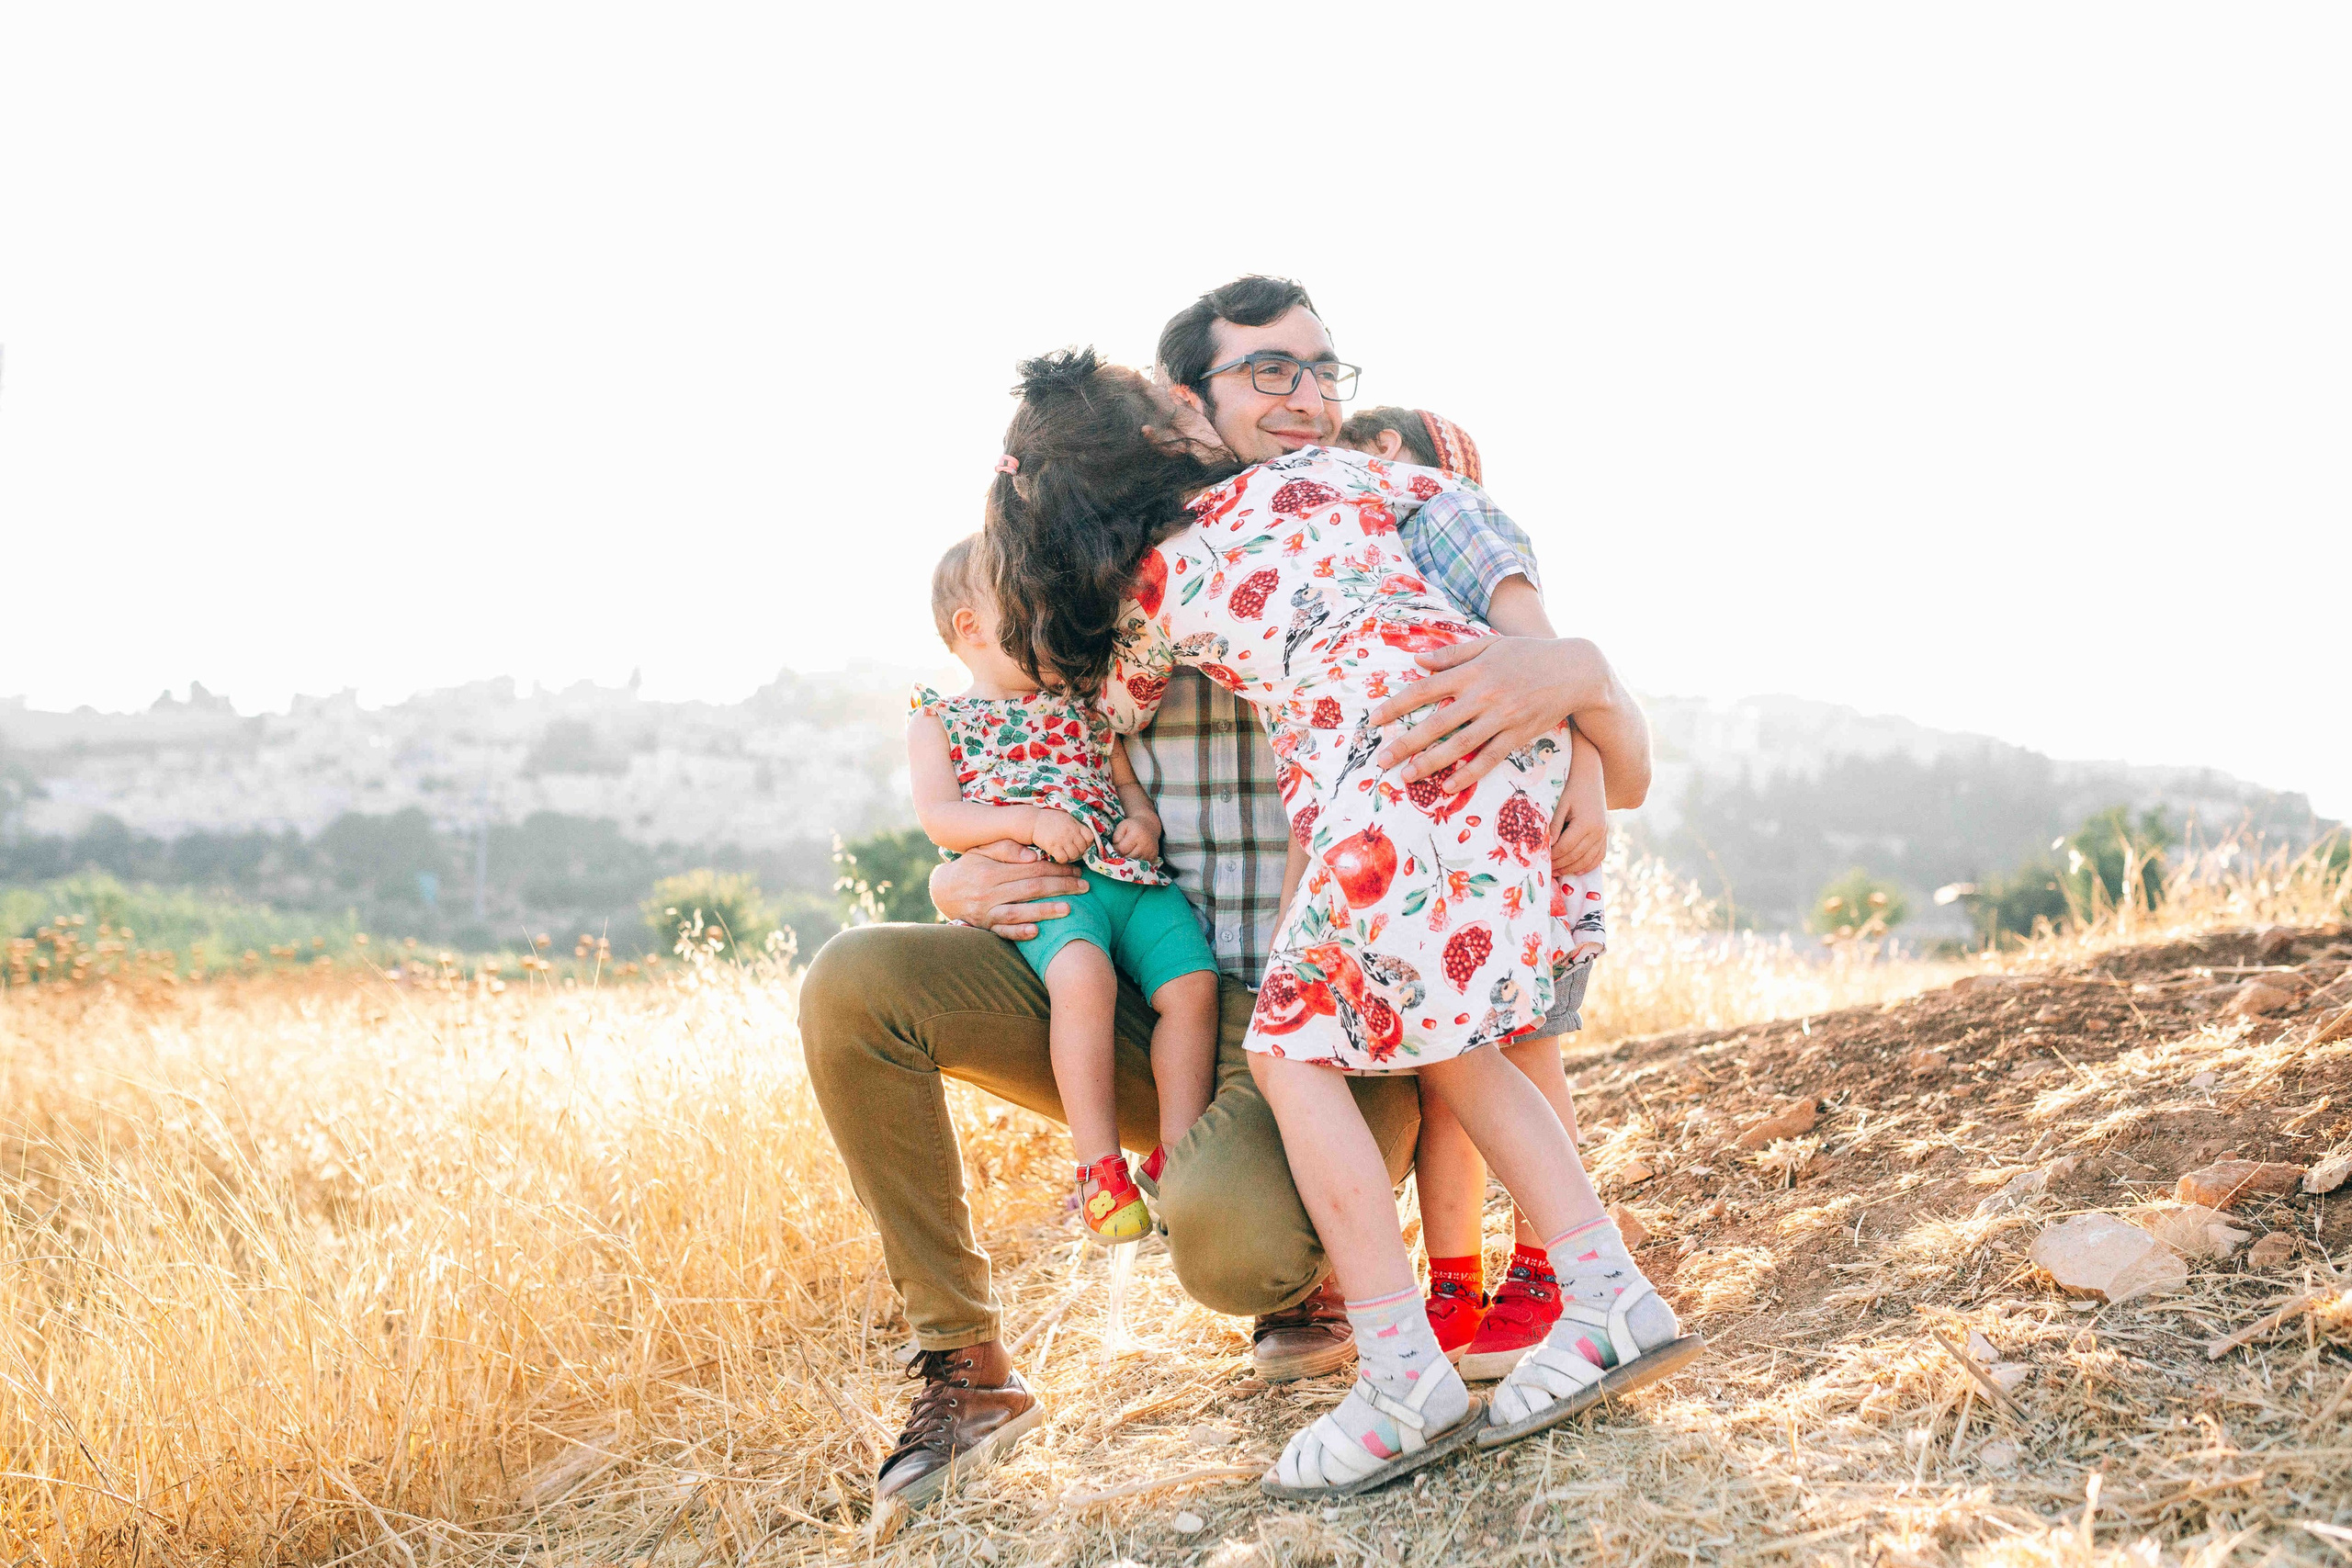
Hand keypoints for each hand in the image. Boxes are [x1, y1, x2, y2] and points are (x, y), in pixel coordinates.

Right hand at [928, 842, 1087, 939]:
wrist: (942, 890)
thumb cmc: (968, 867)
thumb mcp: (981, 850)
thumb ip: (1005, 848)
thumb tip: (1032, 855)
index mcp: (992, 870)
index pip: (1031, 868)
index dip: (1056, 869)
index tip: (1076, 870)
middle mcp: (990, 891)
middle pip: (1031, 888)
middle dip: (1061, 887)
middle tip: (1084, 888)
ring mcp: (987, 911)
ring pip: (1020, 911)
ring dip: (1046, 910)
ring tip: (1069, 909)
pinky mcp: (984, 927)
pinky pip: (1003, 932)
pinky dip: (1019, 932)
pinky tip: (1037, 932)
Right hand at [1030, 807, 1095, 864]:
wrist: (1033, 821)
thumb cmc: (1050, 819)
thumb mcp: (1067, 818)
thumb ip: (1076, 826)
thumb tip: (1086, 837)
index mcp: (1075, 824)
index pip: (1090, 837)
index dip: (1087, 843)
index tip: (1080, 843)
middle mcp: (1071, 832)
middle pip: (1082, 848)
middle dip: (1078, 851)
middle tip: (1071, 850)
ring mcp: (1062, 839)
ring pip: (1074, 855)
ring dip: (1070, 856)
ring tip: (1065, 853)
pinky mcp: (1053, 846)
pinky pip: (1063, 859)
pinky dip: (1062, 859)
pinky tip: (1057, 855)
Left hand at [1110, 812, 1161, 859]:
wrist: (1149, 826)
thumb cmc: (1133, 826)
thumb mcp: (1122, 826)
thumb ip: (1116, 837)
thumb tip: (1115, 849)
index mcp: (1136, 835)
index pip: (1122, 849)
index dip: (1116, 849)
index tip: (1116, 846)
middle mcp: (1145, 845)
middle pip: (1128, 857)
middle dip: (1122, 855)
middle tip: (1121, 850)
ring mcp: (1150, 852)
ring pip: (1135, 863)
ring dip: (1129, 860)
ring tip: (1128, 852)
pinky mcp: (1154, 858)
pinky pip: (1141, 865)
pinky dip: (1137, 862)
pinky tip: (1135, 855)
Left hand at [1367, 636, 1613, 789]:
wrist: (1574, 670)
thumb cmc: (1528, 655)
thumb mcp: (1489, 645)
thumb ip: (1452, 654)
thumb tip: (1416, 661)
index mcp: (1472, 671)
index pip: (1425, 689)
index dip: (1397, 705)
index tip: (1374, 720)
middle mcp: (1484, 695)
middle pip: (1437, 723)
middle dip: (1405, 742)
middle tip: (1380, 760)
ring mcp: (1502, 717)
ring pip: (1460, 745)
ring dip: (1431, 762)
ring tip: (1407, 777)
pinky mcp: (1519, 735)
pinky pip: (1490, 758)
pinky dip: (1469, 774)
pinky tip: (1449, 786)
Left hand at [1550, 780, 1607, 877]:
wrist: (1590, 777)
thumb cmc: (1571, 790)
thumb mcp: (1560, 806)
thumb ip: (1554, 826)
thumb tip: (1546, 847)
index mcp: (1586, 823)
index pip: (1566, 847)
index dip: (1553, 856)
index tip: (1541, 861)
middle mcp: (1598, 831)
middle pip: (1576, 856)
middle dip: (1560, 865)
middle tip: (1546, 870)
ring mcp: (1604, 833)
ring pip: (1588, 859)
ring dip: (1572, 868)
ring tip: (1557, 872)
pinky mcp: (1605, 834)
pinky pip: (1599, 855)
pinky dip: (1588, 865)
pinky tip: (1576, 870)